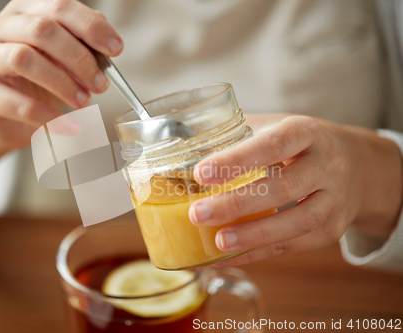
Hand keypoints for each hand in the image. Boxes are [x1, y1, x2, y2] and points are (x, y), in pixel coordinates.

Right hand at [0, 0, 122, 147]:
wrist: (5, 116)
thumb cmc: (38, 80)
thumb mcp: (61, 58)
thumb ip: (82, 46)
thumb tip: (108, 48)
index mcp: (24, 12)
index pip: (59, 7)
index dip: (91, 27)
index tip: (116, 49)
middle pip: (42, 30)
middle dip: (79, 58)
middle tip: (100, 84)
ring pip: (24, 59)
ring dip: (63, 83)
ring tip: (84, 101)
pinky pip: (19, 104)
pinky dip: (50, 116)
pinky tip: (70, 126)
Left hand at [188, 115, 402, 264]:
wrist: (354, 165)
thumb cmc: (296, 145)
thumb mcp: (273, 127)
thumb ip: (234, 134)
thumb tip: (180, 147)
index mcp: (306, 132)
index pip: (273, 144)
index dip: (237, 160)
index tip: (200, 173)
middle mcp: (327, 164)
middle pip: (284, 187)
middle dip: (238, 203)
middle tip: (198, 214)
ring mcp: (334, 199)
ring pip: (298, 222)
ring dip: (254, 235)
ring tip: (218, 242)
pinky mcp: (333, 229)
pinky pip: (296, 245)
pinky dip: (261, 253)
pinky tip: (231, 256)